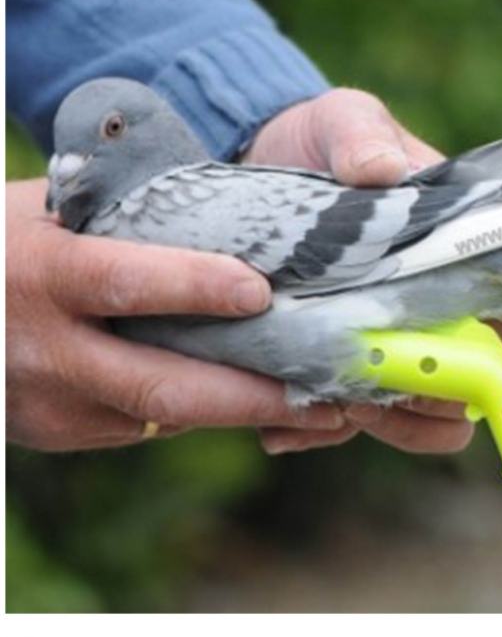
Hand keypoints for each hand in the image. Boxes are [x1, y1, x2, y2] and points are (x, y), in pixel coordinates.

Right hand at [6, 179, 352, 450]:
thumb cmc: (10, 241)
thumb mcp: (55, 210)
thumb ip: (129, 216)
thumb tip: (236, 211)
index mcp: (43, 274)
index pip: (125, 282)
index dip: (194, 288)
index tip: (262, 292)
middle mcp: (46, 351)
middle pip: (162, 385)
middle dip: (252, 397)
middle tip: (328, 400)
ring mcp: (50, 404)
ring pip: (163, 413)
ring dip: (239, 411)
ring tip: (313, 405)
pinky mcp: (60, 433)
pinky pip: (144, 423)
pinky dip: (197, 408)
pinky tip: (249, 397)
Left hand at [244, 88, 501, 454]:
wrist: (260, 163)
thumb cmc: (322, 138)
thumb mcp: (343, 121)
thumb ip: (362, 139)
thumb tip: (382, 169)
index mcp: (460, 246)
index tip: (476, 340)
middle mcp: (438, 302)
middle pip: (478, 374)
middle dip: (443, 392)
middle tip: (388, 385)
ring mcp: (395, 340)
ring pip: (424, 413)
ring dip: (390, 421)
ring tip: (338, 407)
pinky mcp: (346, 364)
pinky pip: (356, 418)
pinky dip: (327, 429)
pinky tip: (287, 427)